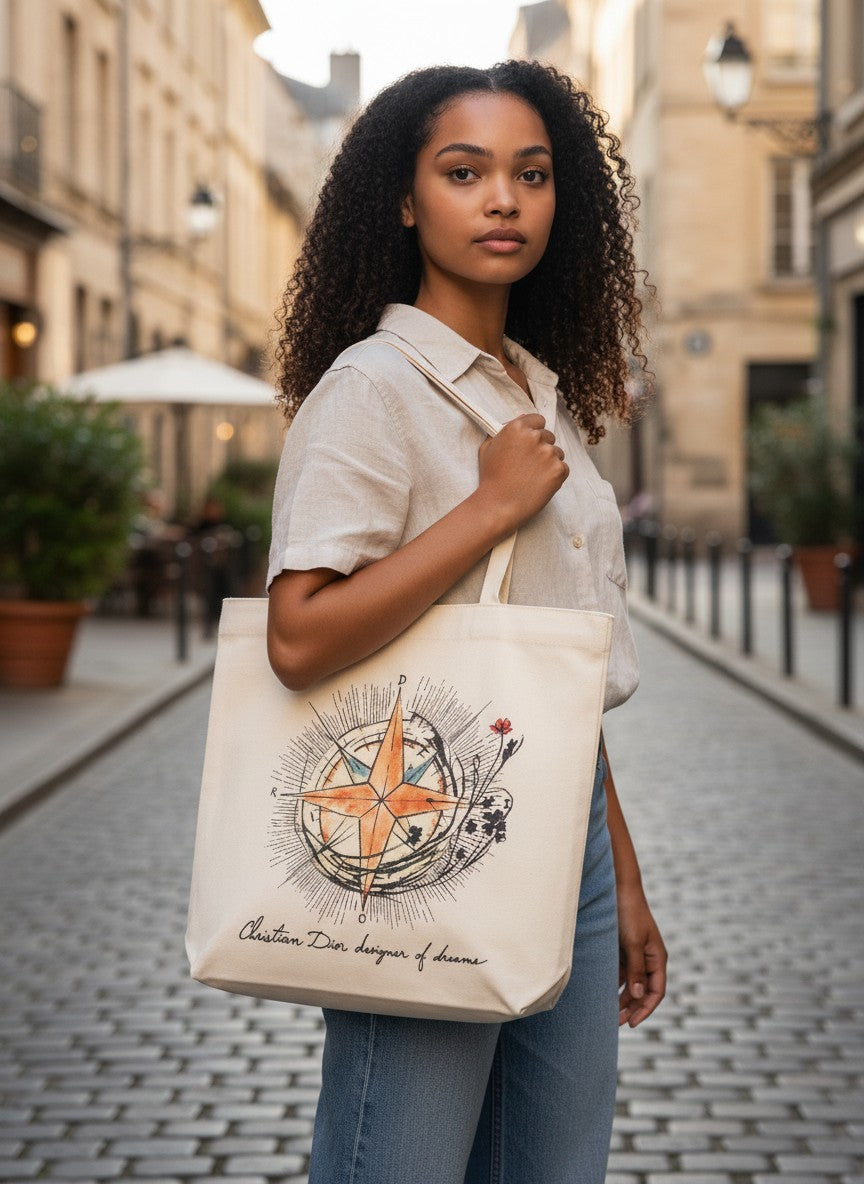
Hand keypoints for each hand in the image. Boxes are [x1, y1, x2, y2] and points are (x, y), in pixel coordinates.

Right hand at [475, 413, 567, 533]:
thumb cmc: (490, 478)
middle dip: (541, 448)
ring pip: (557, 452)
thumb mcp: (488, 448)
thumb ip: (503, 431)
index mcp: (517, 428)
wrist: (498, 505)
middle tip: (529, 465)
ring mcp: (548, 453)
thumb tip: (520, 419)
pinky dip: (555, 476)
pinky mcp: (558, 470)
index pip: (538, 420)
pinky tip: (540, 484)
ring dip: (549, 462)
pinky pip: (563, 468)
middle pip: (549, 436)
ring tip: (533, 477)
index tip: (530, 443)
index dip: (534, 431)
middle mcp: (535, 437)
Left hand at [617, 883, 666, 1026]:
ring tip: (610, 1012)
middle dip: (632, 1007)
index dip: (646, 1008)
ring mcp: (636, 955)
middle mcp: (649, 959)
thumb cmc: (629, 913)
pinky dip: (615, 984)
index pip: (656, 991)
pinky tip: (605, 993)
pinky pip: (622, 973)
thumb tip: (639, 995)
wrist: (619, 889)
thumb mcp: (633, 943)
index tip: (633, 1023)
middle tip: (617, 1022)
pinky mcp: (624, 949)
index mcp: (657, 958)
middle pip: (644, 991)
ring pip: (632, 984)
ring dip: (623, 998)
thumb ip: (636, 969)